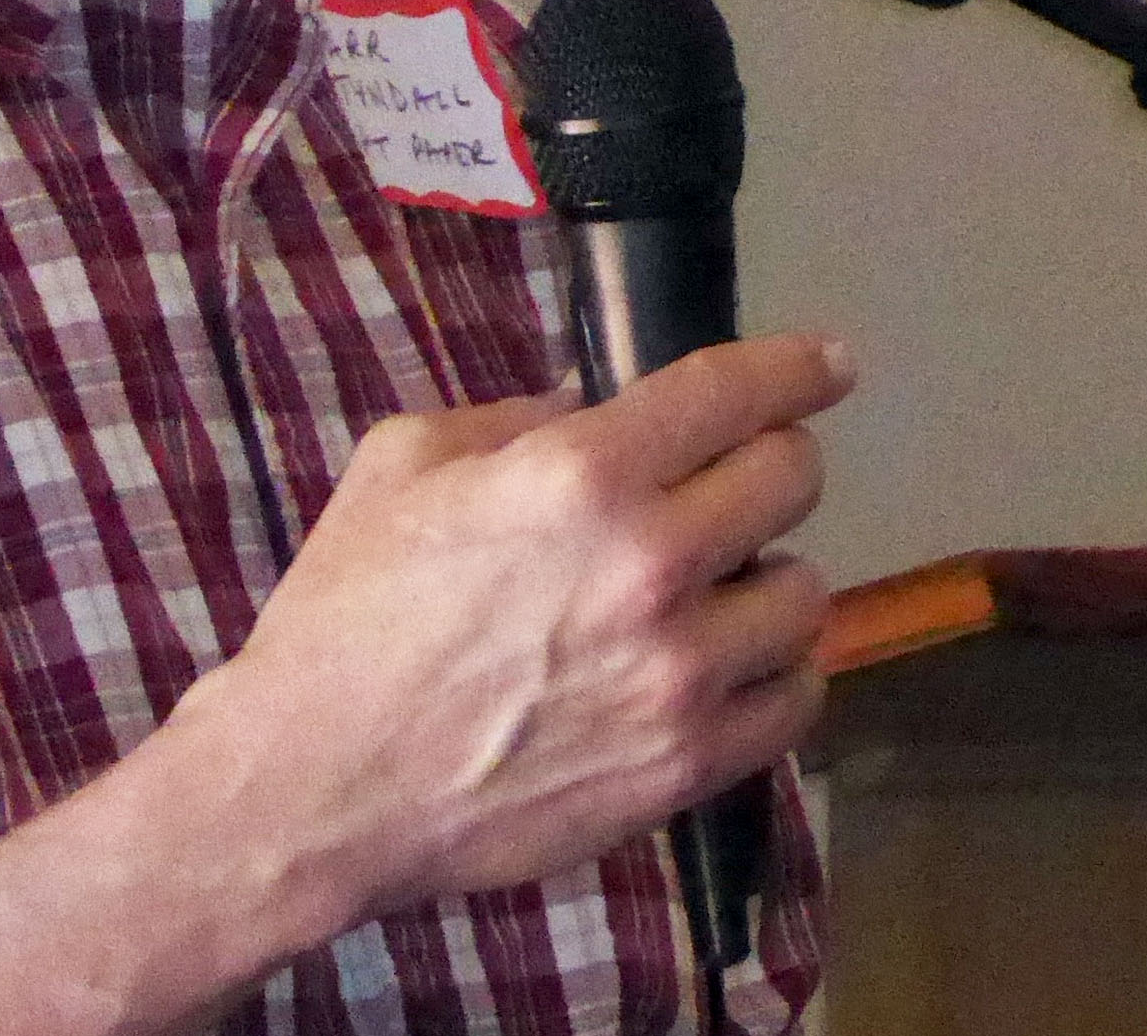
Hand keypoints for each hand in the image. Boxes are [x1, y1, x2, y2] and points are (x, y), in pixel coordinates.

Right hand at [162, 331, 851, 944]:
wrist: (320, 781)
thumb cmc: (346, 612)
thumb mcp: (400, 462)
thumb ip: (509, 419)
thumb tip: (590, 406)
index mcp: (578, 474)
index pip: (733, 394)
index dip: (795, 369)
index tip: (826, 365)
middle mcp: (650, 564)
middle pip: (791, 481)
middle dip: (772, 462)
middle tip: (738, 476)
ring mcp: (679, 675)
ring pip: (806, 595)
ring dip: (769, 574)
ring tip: (720, 584)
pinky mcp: (687, 766)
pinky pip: (795, 700)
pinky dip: (774, 671)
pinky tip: (727, 662)